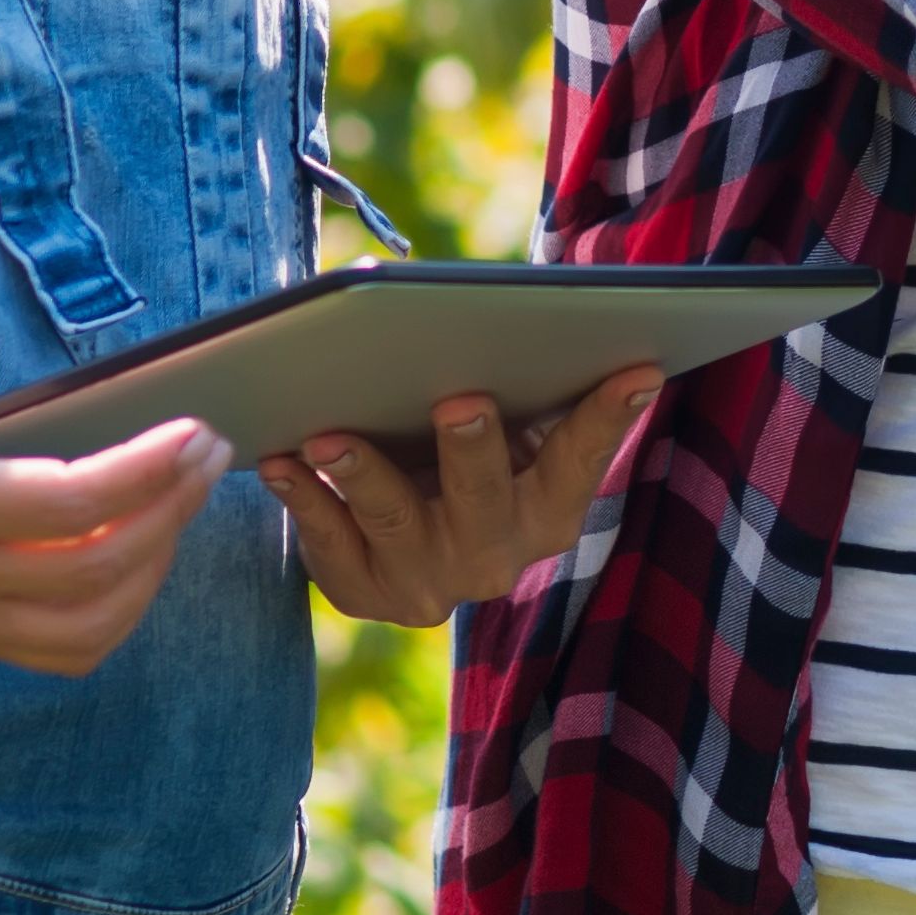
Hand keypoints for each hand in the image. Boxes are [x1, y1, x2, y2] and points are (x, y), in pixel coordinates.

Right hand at [0, 324, 224, 677]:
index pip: (64, 506)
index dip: (141, 473)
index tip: (194, 431)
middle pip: (91, 571)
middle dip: (168, 513)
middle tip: (208, 455)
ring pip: (83, 629)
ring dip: (151, 571)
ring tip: (180, 503)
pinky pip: (57, 650)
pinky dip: (114, 614)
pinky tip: (135, 556)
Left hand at [262, 369, 666, 625]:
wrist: (412, 539)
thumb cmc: (467, 451)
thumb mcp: (509, 427)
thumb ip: (529, 389)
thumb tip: (536, 320)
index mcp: (550, 511)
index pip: (582, 461)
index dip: (609, 417)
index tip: (638, 368)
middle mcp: (496, 559)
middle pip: (485, 500)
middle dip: (472, 450)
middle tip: (460, 399)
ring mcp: (427, 584)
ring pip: (395, 525)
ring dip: (362, 477)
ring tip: (327, 435)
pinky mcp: (363, 594)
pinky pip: (327, 549)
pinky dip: (301, 503)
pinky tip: (277, 461)